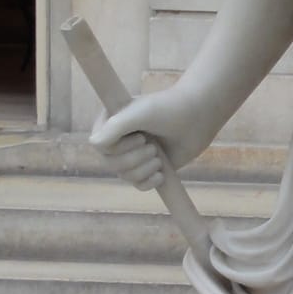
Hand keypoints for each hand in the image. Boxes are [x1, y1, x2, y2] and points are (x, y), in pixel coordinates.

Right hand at [90, 82, 219, 188]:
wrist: (197, 116)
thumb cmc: (167, 109)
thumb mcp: (139, 113)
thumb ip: (115, 127)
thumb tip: (95, 144)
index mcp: (110, 121)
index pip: (98, 146)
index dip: (118, 147)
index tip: (141, 136)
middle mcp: (118, 139)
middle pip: (111, 164)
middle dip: (134, 159)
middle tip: (152, 146)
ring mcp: (133, 154)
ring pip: (125, 176)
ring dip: (144, 168)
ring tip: (158, 155)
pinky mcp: (148, 167)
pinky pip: (139, 184)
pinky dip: (149, 182)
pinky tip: (161, 173)